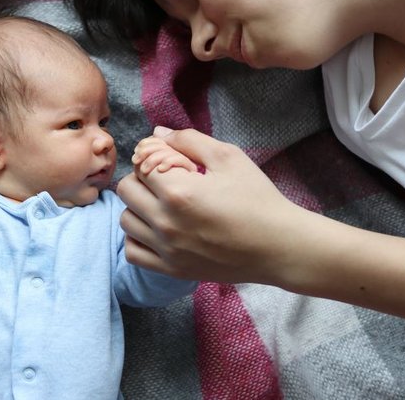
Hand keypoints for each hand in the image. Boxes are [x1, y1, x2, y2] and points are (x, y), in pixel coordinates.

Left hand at [117, 128, 303, 283]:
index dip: (154, 157)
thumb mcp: (229, 157)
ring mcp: (167, 249)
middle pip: (126, 190)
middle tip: (166, 181)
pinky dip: (138, 238)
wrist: (279, 246)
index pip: (140, 164)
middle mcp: (166, 222)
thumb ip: (189, 140)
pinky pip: (132, 252)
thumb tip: (157, 134)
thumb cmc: (257, 198)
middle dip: (142, 179)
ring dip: (138, 208)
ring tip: (162, 205)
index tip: (173, 162)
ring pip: (125, 220)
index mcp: (178, 191)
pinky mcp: (172, 270)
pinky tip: (158, 230)